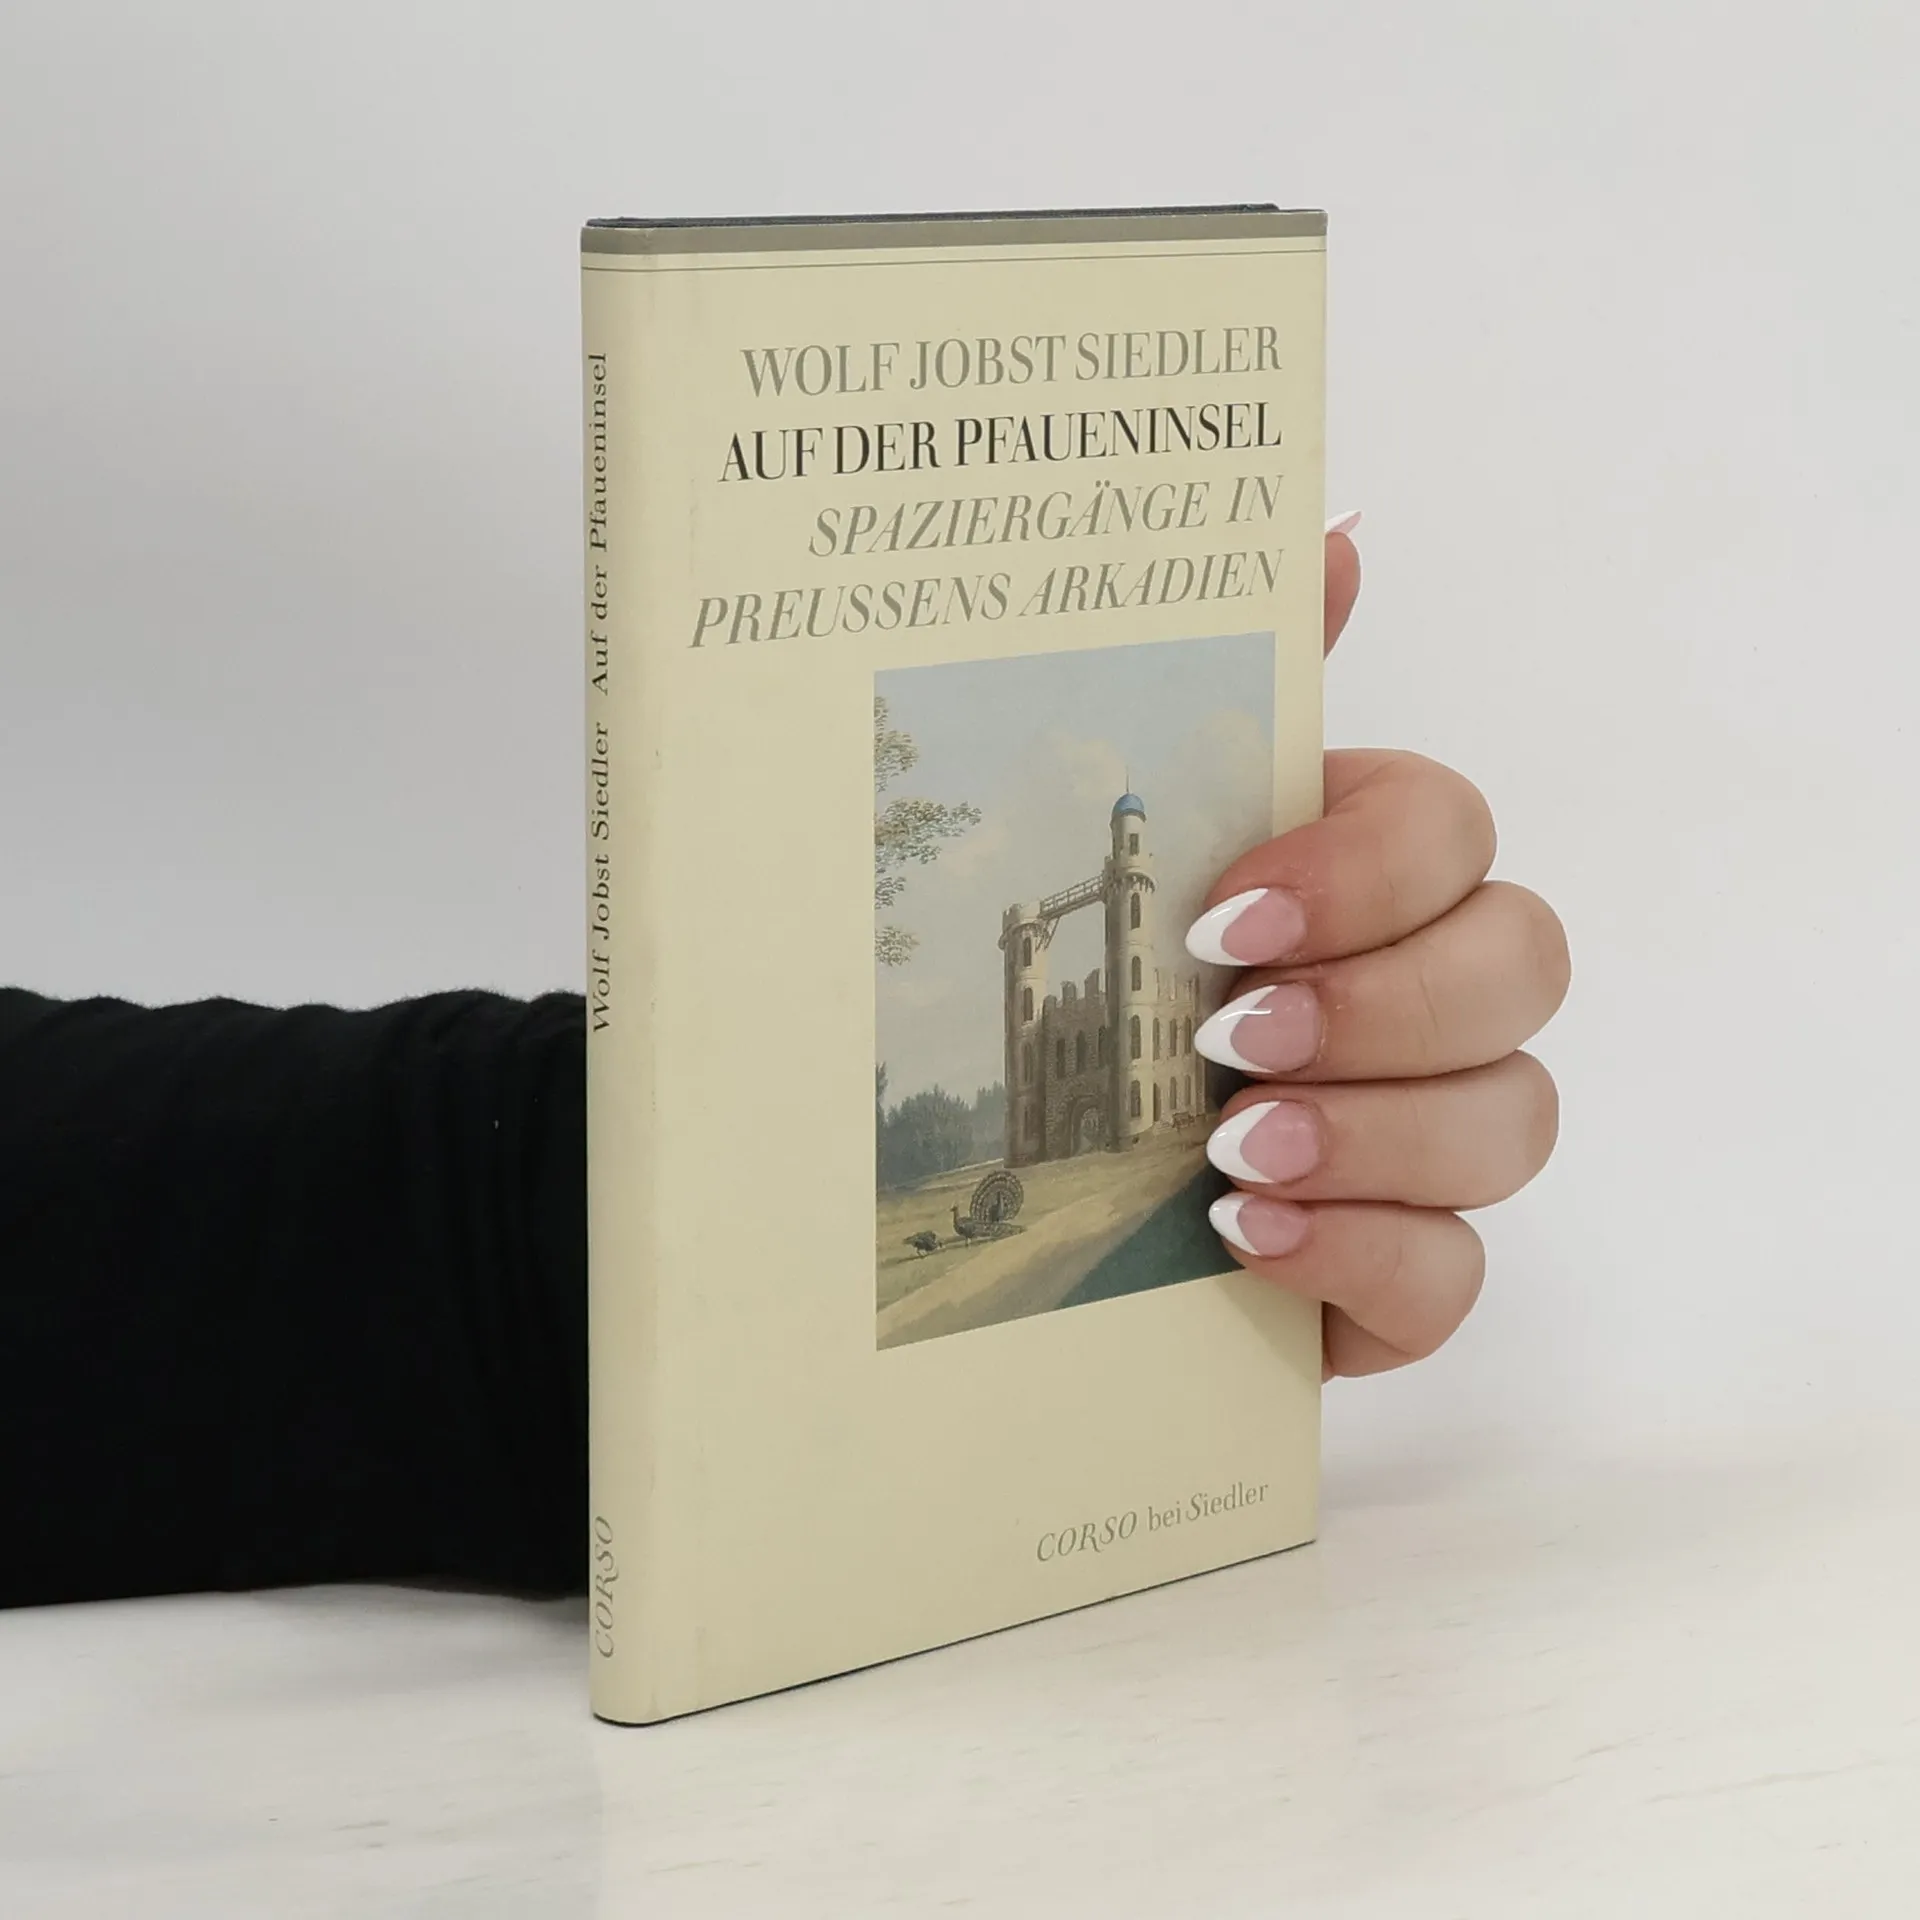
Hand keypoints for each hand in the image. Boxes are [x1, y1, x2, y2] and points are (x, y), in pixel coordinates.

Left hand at [1182, 515, 1568, 1378]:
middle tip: (1233, 1036)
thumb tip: (1334, 534)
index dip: (1361, 870)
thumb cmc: (1119, 998)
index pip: (1453, 829)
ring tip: (1225, 1148)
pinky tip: (1246, 1236)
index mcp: (1371, 877)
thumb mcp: (1151, 844)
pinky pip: (1458, 1271)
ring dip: (1371, 1132)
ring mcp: (1437, 1142)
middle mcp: (1435, 997)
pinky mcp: (1410, 1272)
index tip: (1222, 918)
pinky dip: (1362, 1252)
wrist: (1049, 1194)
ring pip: (1514, 1119)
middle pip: (1524, 964)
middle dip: (1381, 1000)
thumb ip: (1250, 692)